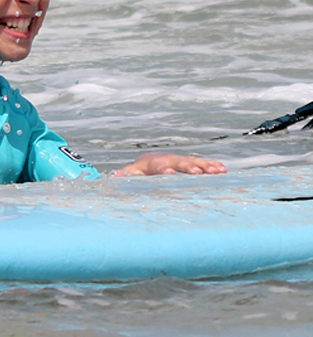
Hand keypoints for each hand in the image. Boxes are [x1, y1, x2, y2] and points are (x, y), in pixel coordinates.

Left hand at [113, 153, 227, 176]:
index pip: (157, 166)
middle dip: (188, 166)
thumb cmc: (137, 173)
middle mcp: (166, 160)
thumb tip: (114, 177)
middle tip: (198, 172)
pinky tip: (223, 169)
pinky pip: (201, 162)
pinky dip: (211, 165)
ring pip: (193, 161)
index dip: (163, 169)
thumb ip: (124, 176)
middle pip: (178, 162)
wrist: (147, 162)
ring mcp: (179, 160)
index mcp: (151, 164)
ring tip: (219, 171)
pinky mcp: (188, 162)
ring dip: (205, 165)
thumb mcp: (129, 175)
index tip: (170, 173)